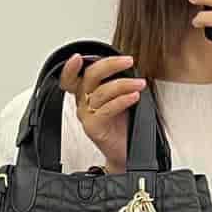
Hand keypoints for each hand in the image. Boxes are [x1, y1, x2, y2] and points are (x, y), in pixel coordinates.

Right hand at [59, 54, 146, 169]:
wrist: (125, 153)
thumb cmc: (122, 126)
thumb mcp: (118, 98)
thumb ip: (115, 82)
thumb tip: (126, 65)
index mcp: (85, 93)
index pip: (71, 78)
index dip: (70, 67)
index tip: (78, 57)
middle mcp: (83, 103)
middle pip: (89, 76)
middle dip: (110, 65)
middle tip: (128, 61)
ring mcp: (87, 116)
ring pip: (102, 92)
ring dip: (124, 84)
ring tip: (140, 84)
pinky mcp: (94, 128)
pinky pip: (107, 109)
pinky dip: (122, 100)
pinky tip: (134, 96)